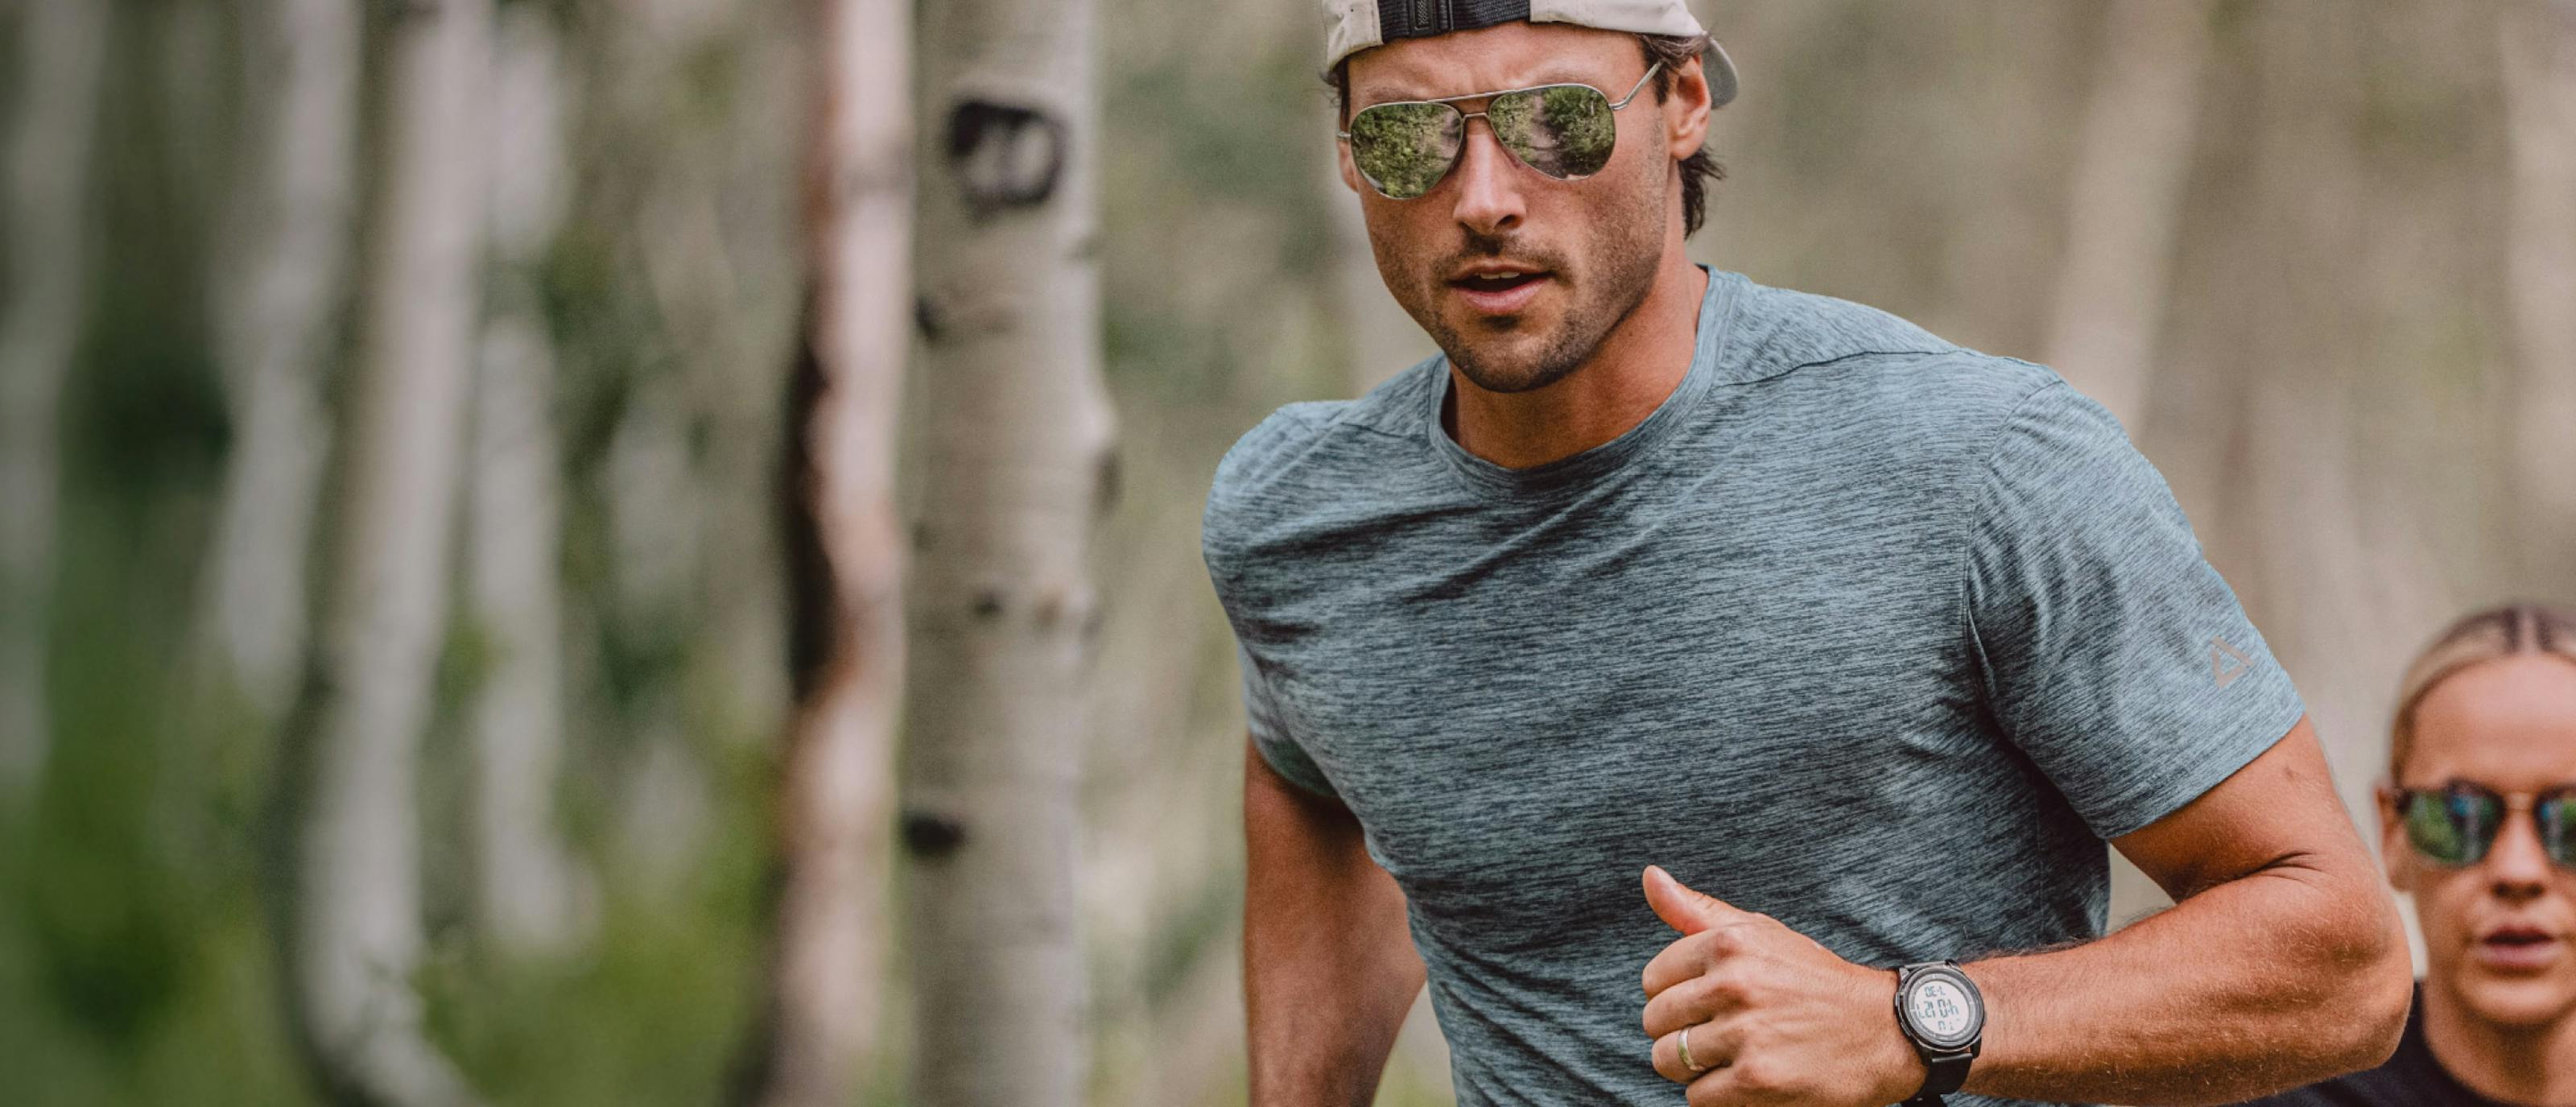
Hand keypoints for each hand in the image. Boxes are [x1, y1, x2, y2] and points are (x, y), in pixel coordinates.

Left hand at [1639, 865, 1924, 1105]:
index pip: (1653, 979)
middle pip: (1656, 1021)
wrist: (1884, 1031)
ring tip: (1730, 1056)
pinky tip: (1746, 1077)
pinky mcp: (1756, 1080)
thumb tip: (1650, 877)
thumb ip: (1697, 911)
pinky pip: (1696, 1096)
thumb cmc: (1813, 980)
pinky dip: (1715, 1095)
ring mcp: (1746, 1033)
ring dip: (1693, 1067)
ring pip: (1669, 1060)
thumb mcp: (1760, 933)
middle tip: (1718, 1032)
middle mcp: (1735, 984)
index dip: (1673, 995)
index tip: (1704, 1002)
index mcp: (1729, 944)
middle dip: (1679, 1032)